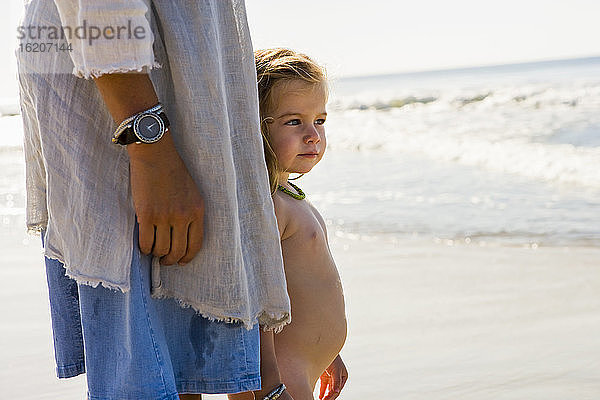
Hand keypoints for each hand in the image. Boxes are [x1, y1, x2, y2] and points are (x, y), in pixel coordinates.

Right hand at [128, 130, 204, 265]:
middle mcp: (183, 216)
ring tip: (153, 251)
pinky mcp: (146, 214)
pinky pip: (145, 242)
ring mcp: (164, 216)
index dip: (187, 257)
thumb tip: (183, 237)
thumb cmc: (173, 171)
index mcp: (197, 211)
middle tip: (164, 260)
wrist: (155, 154)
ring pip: (161, 249)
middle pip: (177, 251)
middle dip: (170, 260)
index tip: (181, 261)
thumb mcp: (192, 193)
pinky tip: (143, 245)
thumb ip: (190, 213)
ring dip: (156, 254)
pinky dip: (144, 248)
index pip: (195, 245)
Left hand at [319, 355, 347, 399]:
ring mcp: (330, 377)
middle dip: (329, 397)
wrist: (324, 348)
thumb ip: (336, 381)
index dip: (332, 396)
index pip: (338, 389)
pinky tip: (320, 396)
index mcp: (343, 377)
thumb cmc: (333, 358)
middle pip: (333, 390)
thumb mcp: (336, 370)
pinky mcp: (324, 375)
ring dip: (325, 396)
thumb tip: (336, 391)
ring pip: (328, 389)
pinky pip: (323, 386)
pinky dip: (322, 391)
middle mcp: (337, 377)